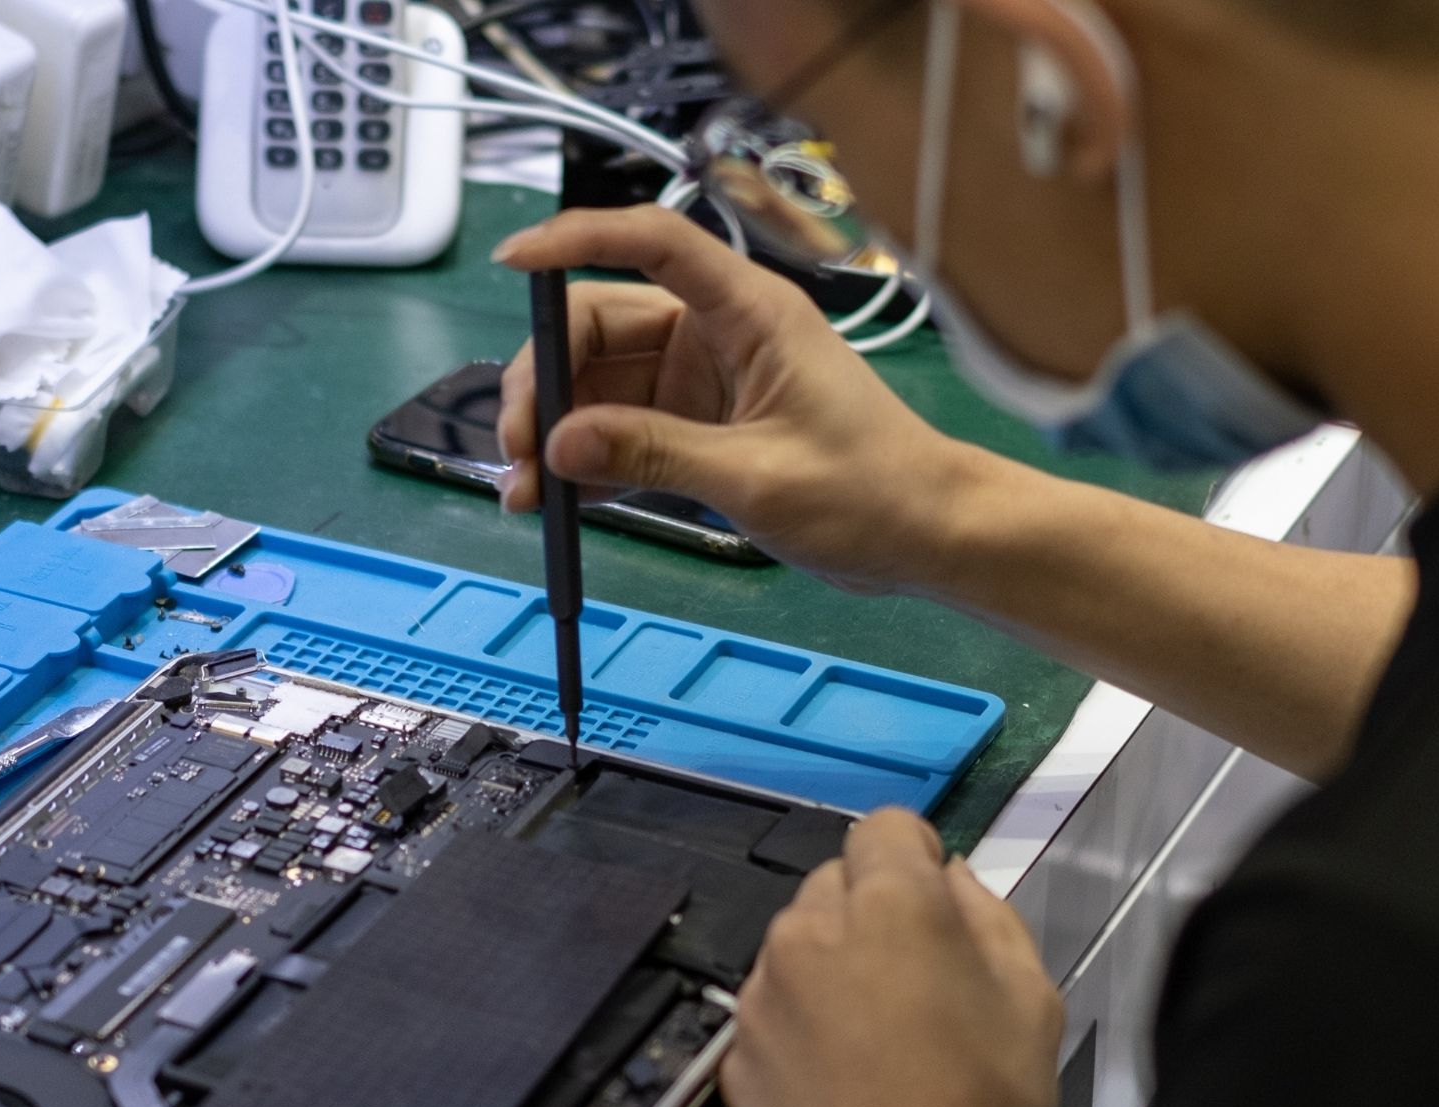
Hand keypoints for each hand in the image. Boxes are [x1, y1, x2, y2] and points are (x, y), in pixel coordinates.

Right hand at [492, 206, 991, 597]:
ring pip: (596, 386)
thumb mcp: (756, 476)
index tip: (514, 259)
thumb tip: (560, 443)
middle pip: (598, 326)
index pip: (653, 244)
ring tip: (526, 491)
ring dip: (551, 432)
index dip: (578, 239)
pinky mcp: (693, 430)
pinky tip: (554, 499)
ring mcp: (699, 384)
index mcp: (748, 313)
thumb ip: (655, 454)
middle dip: (543, 381)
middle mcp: (715, 335)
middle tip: (516, 449)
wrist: (924, 536)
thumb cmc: (872, 491)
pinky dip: (580, 462)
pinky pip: (616, 433)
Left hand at [723, 810, 1060, 1106]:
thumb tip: (950, 878)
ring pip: (796, 943)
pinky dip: (799, 1021)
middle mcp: (807, 930)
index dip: (915, 854)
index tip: (934, 898)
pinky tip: (839, 1073)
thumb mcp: (1031, 999)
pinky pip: (770, 1006)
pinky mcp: (734, 1049)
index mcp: (889, 904)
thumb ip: (987, 915)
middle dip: (871, 910)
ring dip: (831, 963)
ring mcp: (761, 992)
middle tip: (914, 978)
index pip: (886, 826)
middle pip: (835, 882)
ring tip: (877, 1034)